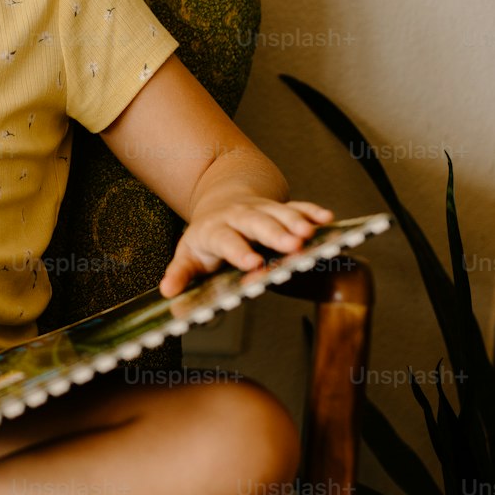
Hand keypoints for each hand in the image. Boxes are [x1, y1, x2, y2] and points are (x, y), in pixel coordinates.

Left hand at [160, 196, 333, 298]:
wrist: (221, 202)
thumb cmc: (207, 236)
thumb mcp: (188, 254)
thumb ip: (181, 273)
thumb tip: (168, 291)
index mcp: (215, 230)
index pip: (227, 240)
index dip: (239, 251)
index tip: (252, 263)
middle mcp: (239, 217)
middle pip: (258, 223)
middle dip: (275, 234)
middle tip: (293, 245)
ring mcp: (261, 210)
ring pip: (280, 213)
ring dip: (297, 222)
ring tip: (311, 234)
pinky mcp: (279, 208)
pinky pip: (297, 207)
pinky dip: (312, 212)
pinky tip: (326, 219)